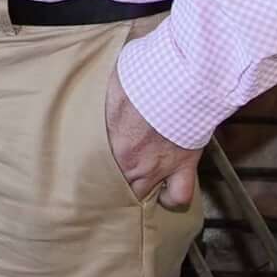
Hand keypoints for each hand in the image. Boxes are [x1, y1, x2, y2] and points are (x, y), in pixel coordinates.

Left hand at [105, 81, 198, 209]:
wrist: (177, 81)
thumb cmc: (142, 79)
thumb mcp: (110, 88)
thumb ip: (103, 102)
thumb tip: (95, 93)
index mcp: (108, 143)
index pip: (94, 169)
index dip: (96, 168)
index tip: (97, 163)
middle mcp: (130, 162)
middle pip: (118, 185)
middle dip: (117, 180)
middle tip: (118, 170)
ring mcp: (157, 167)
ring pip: (143, 194)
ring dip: (141, 189)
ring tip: (140, 182)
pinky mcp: (182, 165)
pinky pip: (179, 195)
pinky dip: (174, 197)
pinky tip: (169, 193)